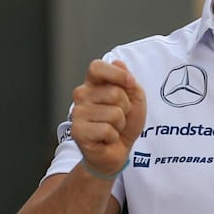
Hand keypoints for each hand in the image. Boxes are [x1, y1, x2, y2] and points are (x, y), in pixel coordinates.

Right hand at [71, 60, 146, 177]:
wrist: (116, 151)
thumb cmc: (123, 124)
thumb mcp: (135, 99)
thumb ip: (129, 82)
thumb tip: (119, 63)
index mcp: (93, 84)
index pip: (97, 67)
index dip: (117, 74)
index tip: (131, 83)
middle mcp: (81, 95)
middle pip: (114, 92)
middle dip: (126, 108)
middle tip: (119, 117)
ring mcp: (77, 113)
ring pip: (114, 113)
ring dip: (120, 124)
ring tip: (112, 128)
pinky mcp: (78, 131)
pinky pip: (107, 130)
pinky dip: (113, 137)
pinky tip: (106, 138)